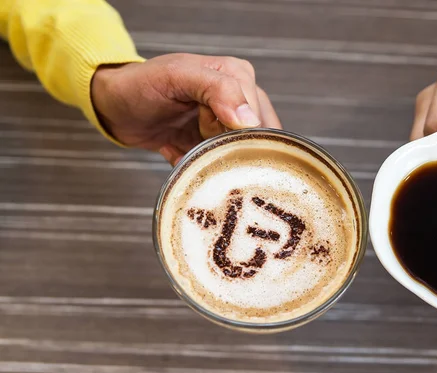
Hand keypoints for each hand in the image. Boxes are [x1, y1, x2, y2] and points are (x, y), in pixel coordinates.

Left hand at [91, 53, 281, 164]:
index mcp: (238, 76)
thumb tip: (250, 120)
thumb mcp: (178, 76)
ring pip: (238, 155)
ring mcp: (226, 125)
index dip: (235, 130)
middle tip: (198, 139)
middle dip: (227, 148)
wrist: (114, 107)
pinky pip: (220, 164)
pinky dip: (202, 167)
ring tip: (189, 147)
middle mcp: (238, 100)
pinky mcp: (212, 145)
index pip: (258, 116)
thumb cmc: (141, 84)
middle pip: (253, 139)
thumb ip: (218, 90)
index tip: (206, 128)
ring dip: (214, 159)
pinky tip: (184, 156)